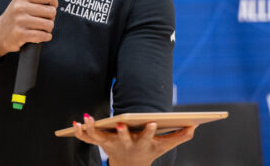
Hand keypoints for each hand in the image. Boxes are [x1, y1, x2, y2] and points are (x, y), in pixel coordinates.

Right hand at [0, 0, 70, 59]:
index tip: (50, 7)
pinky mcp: (21, 34)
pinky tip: (40, 35)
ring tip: (41, 28)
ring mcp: (20, 21)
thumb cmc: (17, 15)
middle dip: (51, 18)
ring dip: (48, 29)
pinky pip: (43, 36)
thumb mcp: (27, 0)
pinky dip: (45, 37)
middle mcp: (20, 7)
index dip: (54, 4)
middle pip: (51, 12)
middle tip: (43, 20)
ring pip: (49, 25)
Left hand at [73, 114, 196, 165]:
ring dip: (92, 129)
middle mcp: (125, 145)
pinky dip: (80, 132)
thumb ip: (179, 136)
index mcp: (142, 144)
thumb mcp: (164, 146)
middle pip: (122, 138)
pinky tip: (75, 123)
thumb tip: (195, 126)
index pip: (147, 137)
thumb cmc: (148, 150)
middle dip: (122, 132)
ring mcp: (111, 144)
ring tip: (86, 118)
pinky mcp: (99, 142)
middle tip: (121, 123)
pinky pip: (86, 138)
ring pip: (99, 137)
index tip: (152, 122)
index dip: (150, 131)